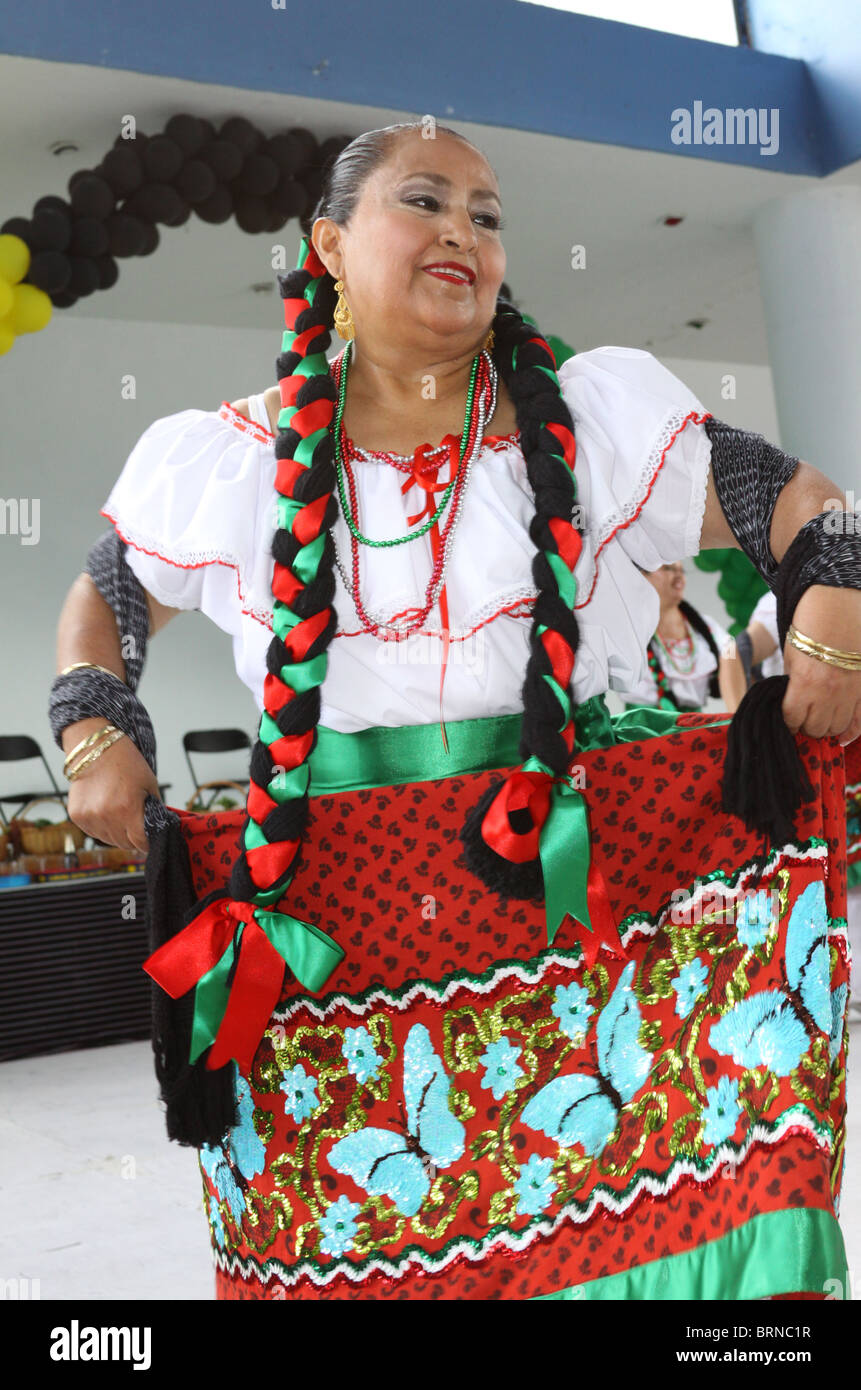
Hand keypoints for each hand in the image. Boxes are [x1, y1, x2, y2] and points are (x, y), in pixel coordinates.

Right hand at [65, 728, 161, 852]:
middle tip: (135, 824)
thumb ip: (154, 812)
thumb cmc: (125, 763)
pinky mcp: (76, 816)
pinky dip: (101, 827)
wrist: (96, 748)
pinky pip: (93, 832)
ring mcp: (89, 817)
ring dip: (116, 833)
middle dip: (132, 838)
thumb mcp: (149, 786)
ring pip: (108, 840)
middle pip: (124, 844)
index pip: (140, 842)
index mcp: (128, 808)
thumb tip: (157, 832)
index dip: (147, 843)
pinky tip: (105, 810)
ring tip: (119, 813)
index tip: (149, 840)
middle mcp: (106, 815)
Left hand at [782, 585, 860, 744]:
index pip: (792, 719)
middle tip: (803, 720)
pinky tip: (842, 737)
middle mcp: (828, 693)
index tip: (787, 720)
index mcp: (804, 684)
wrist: (838, 608)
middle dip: (805, 727)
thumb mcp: (791, 657)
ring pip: (837, 727)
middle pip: (815, 728)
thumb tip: (793, 703)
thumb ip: (793, 684)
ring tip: (820, 721)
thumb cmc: (810, 629)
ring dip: (826, 728)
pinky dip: (851, 732)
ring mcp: (849, 692)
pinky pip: (860, 721)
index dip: (787, 722)